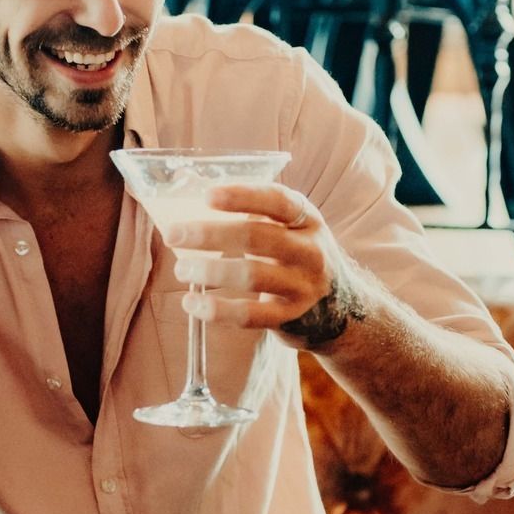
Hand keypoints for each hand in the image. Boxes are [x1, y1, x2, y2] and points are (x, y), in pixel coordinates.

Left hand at [166, 183, 366, 349]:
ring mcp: (302, 286)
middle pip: (258, 237)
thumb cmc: (296, 257)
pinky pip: (249, 315)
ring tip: (181, 270)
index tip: (207, 196)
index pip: (277, 201)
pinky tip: (191, 303)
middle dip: (210, 234)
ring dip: (209, 271)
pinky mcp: (290, 318)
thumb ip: (255, 217)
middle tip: (173, 234)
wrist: (340, 307)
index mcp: (307, 220)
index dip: (242, 196)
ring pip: (251, 276)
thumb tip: (190, 209)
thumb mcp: (290, 230)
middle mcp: (310, 251)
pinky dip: (216, 310)